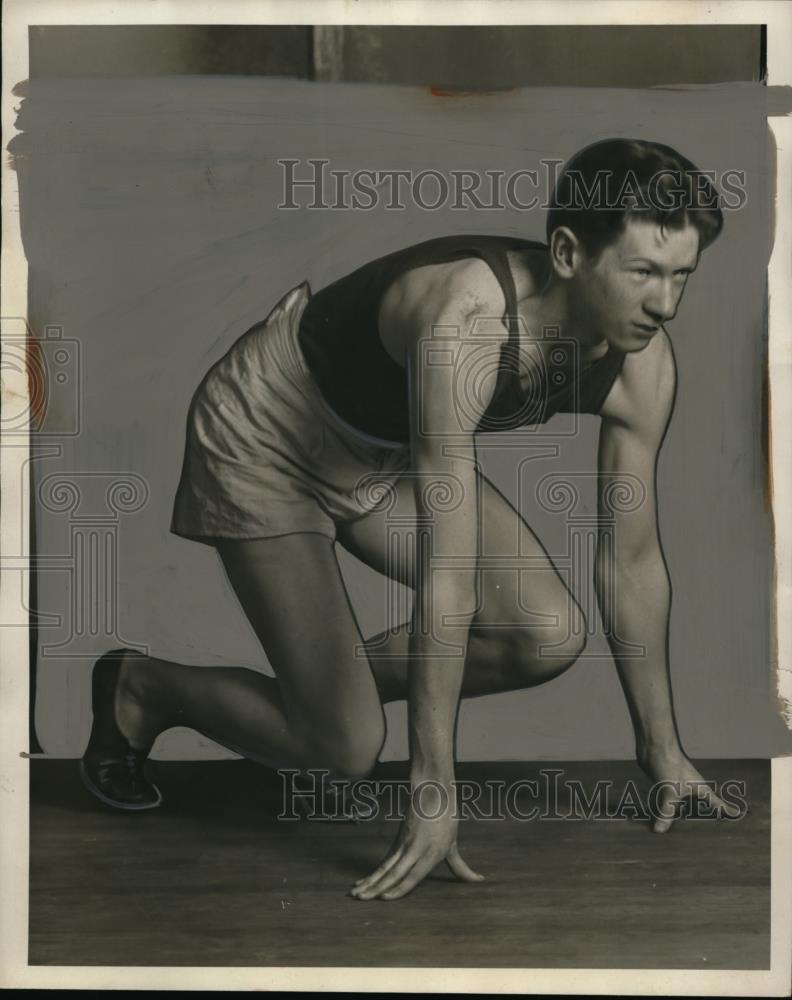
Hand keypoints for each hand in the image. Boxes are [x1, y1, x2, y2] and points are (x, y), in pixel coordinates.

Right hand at [349, 781, 483, 900]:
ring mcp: (404, 844)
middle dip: (376, 888)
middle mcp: (416, 850)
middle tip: (360, 899)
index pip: (412, 876)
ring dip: (369, 881)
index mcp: (432, 854)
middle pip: (393, 872)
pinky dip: (373, 873)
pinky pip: (384, 861)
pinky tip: (362, 882)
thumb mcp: (453, 845)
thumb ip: (461, 868)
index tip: (384, 899)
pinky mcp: (397, 840)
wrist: (433, 791)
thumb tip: (479, 881)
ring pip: (384, 867)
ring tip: (355, 894)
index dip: (398, 889)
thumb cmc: (446, 819)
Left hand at [638, 746, 742, 832]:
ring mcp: (678, 786)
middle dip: (706, 818)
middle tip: (711, 834)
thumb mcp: (671, 791)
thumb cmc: (670, 763)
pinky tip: (660, 819)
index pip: (718, 804)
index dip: (728, 812)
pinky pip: (668, 802)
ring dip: (682, 816)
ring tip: (684, 832)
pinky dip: (666, 811)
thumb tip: (660, 831)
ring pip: (683, 805)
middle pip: (702, 806)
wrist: (654, 745)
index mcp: (701, 789)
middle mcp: (691, 789)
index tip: (738, 817)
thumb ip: (667, 812)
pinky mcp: (664, 784)